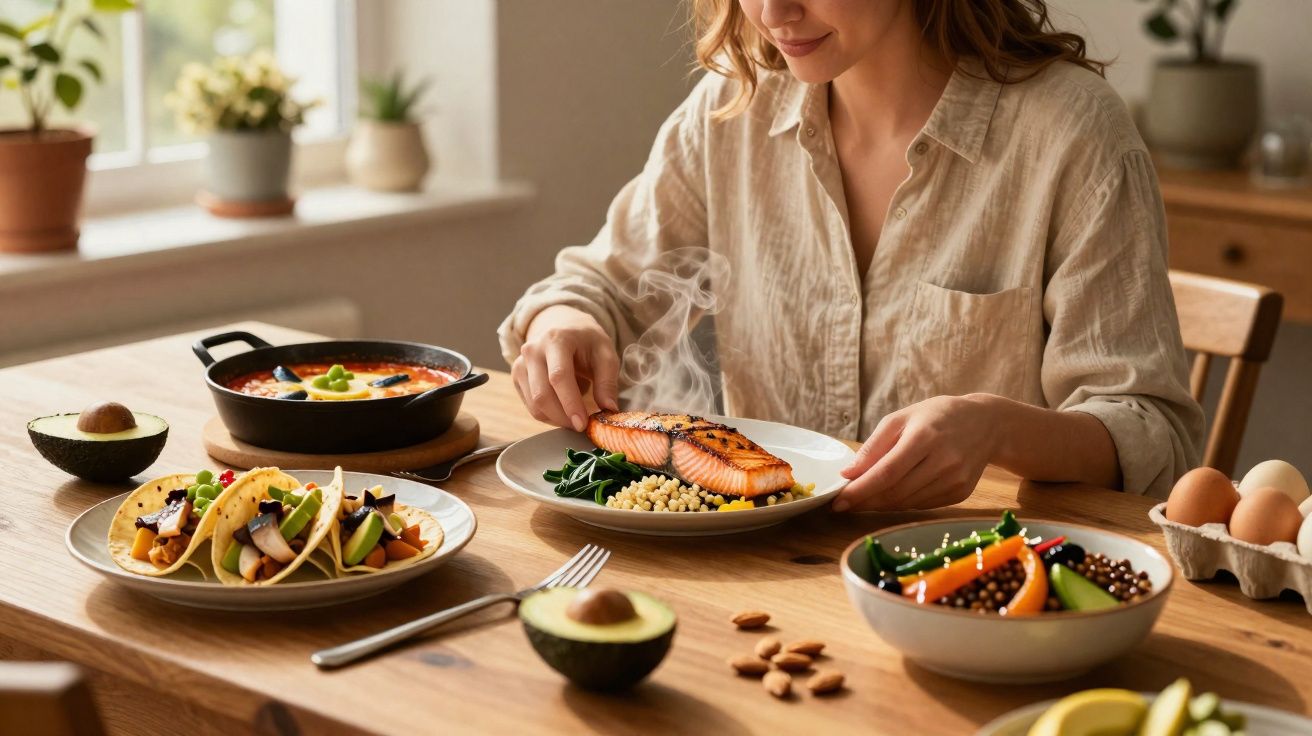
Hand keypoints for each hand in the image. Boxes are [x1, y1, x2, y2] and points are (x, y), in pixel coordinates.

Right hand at [512, 305, 619, 430]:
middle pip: (542, 394)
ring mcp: (521, 363)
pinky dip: (548, 415)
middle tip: (582, 426)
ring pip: (534, 404)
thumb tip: (608, 409)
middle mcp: (533, 350)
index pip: (558, 377)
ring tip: (575, 417)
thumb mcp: (605, 354)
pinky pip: (531, 406)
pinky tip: (563, 410)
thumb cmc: (586, 342)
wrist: (563, 327)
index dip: (570, 403)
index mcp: (556, 339)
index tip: (582, 424)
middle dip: (563, 417)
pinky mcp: (517, 376)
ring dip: (556, 419)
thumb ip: (607, 381)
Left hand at [833, 394, 1002, 511]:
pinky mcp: (961, 493)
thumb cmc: (936, 416)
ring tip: (864, 499)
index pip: (886, 473)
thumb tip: (848, 475)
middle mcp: (943, 461)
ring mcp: (955, 480)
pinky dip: (902, 503)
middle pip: (896, 493)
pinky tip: (893, 495)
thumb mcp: (901, 418)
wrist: (986, 424)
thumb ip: (873, 447)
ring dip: (881, 505)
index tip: (838, 501)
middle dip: (865, 501)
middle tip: (844, 504)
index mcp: (924, 437)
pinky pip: (922, 505)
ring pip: (907, 503)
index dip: (860, 491)